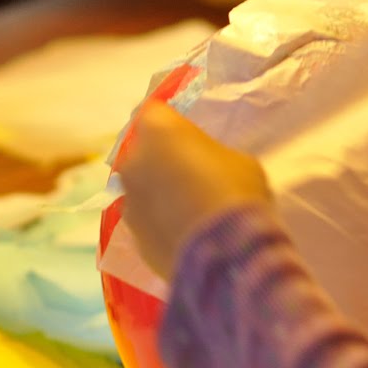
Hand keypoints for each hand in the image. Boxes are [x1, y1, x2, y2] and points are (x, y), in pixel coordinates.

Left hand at [116, 101, 273, 279]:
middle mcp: (133, 161)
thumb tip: (205, 168)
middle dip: (162, 159)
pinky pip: (147, 220)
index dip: (173, 124)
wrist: (223, 254)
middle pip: (144, 152)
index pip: (156, 112)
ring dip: (158, 192)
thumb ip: (212, 156)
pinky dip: (159, 223)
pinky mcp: (133, 236)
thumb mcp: (238, 161)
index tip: (190, 136)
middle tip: (191, 174)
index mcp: (158, 131)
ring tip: (187, 210)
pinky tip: (183, 234)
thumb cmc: (235, 193)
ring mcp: (129, 201)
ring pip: (142, 188)